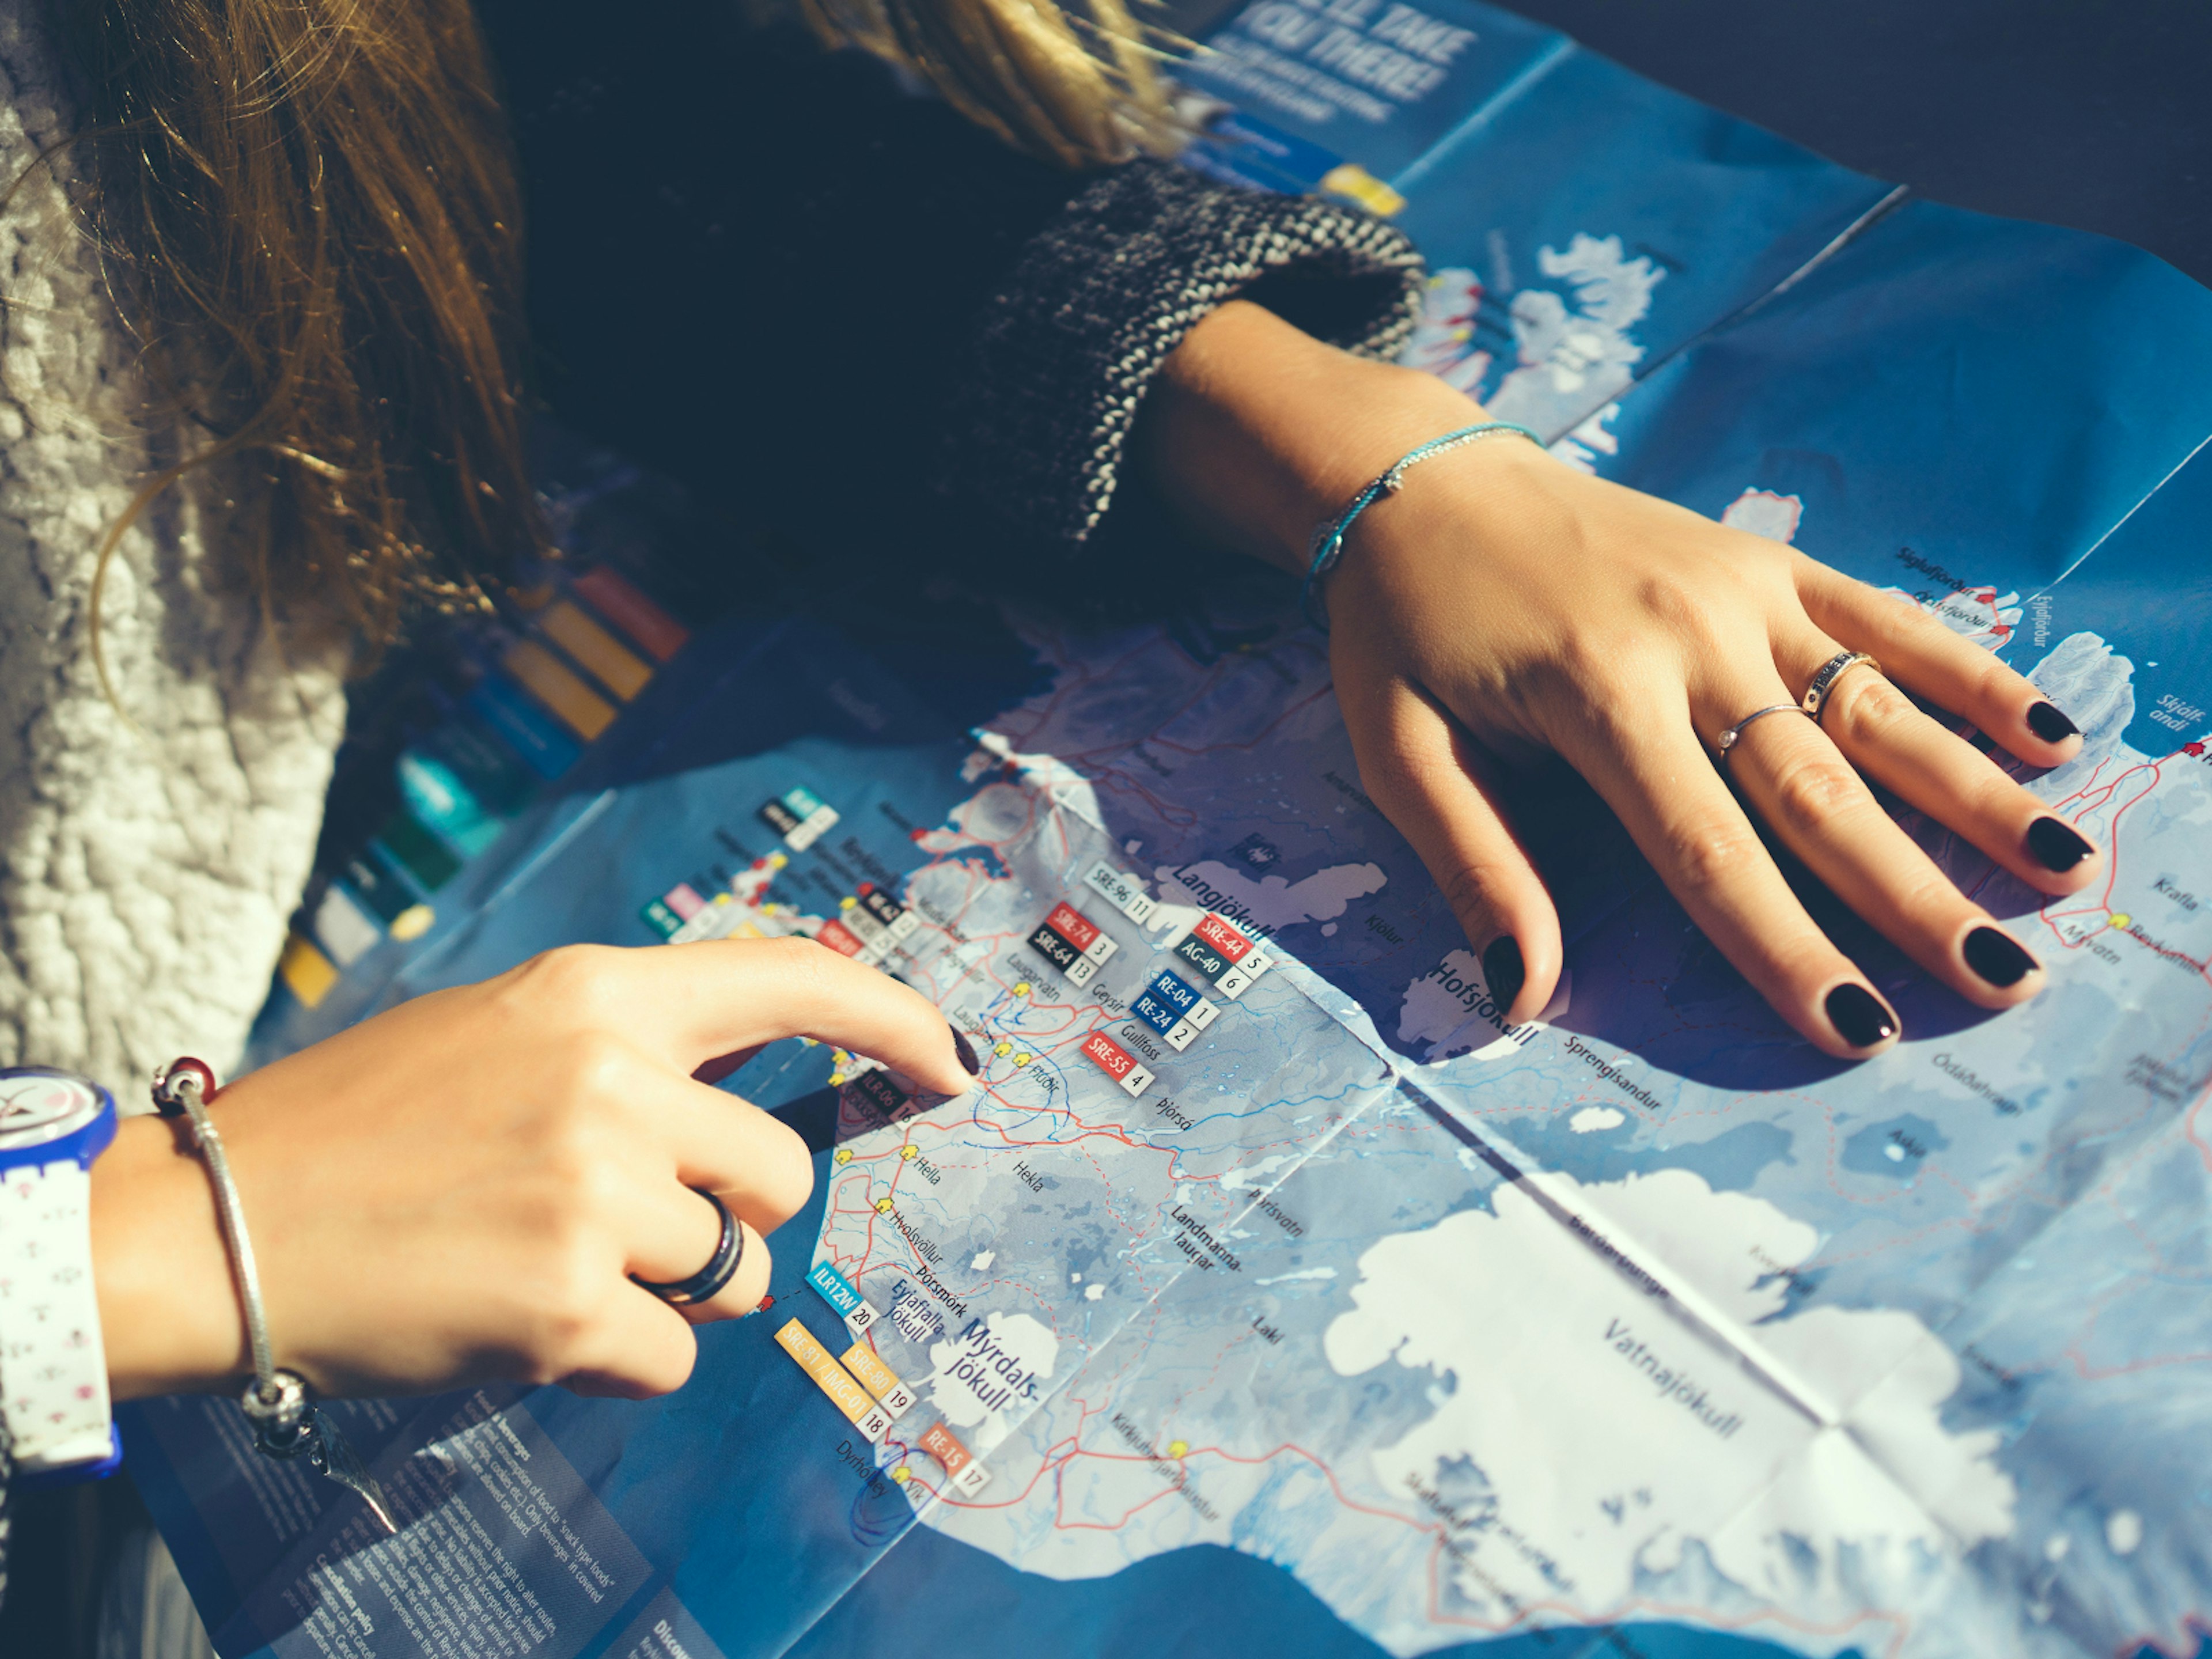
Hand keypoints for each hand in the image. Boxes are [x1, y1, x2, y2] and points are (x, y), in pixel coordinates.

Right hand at [93, 938, 974, 1399]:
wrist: (214, 1225)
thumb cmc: (361, 1132)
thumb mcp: (502, 1036)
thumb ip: (628, 1055)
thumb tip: (741, 1123)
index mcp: (596, 995)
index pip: (791, 975)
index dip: (893, 1016)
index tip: (952, 1061)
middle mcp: (612, 1079)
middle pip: (779, 1174)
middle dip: (729, 1217)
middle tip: (625, 1228)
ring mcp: (595, 1192)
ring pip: (732, 1275)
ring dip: (669, 1294)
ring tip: (551, 1270)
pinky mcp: (569, 1303)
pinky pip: (668, 1359)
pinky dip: (614, 1363)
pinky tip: (525, 1326)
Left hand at [1144, 302, 2099, 1057]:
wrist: (1421, 478)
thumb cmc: (1403, 630)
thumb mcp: (1399, 750)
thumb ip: (1472, 866)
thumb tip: (1518, 996)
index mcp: (1595, 697)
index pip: (1706, 850)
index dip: (1784, 947)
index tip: (1858, 1030)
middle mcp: (1688, 640)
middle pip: (1817, 790)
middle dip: (1912, 894)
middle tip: (2003, 981)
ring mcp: (1741, 590)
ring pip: (1879, 707)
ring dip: (1977, 791)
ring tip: (2067, 868)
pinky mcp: (1767, 558)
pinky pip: (1884, 621)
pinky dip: (1969, 672)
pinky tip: (2048, 732)